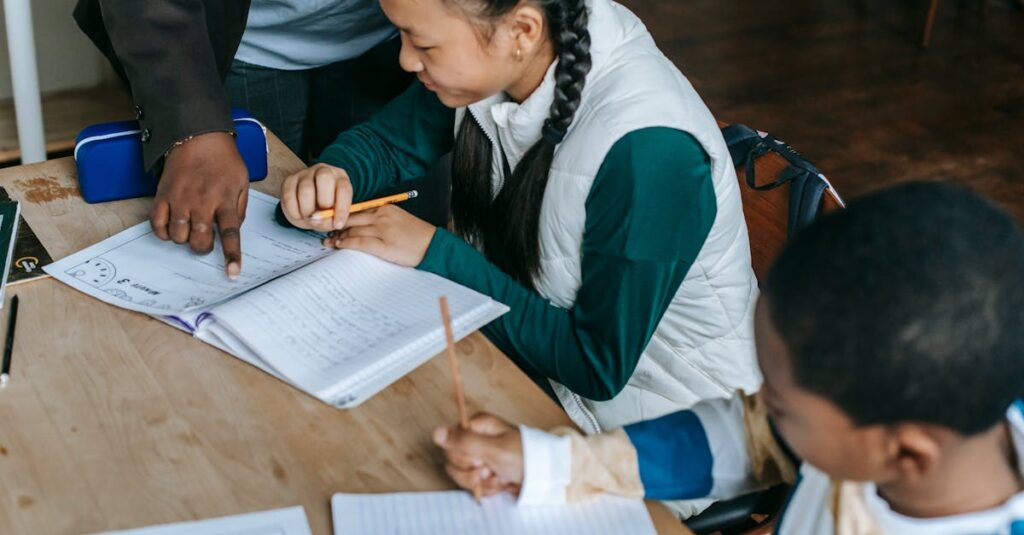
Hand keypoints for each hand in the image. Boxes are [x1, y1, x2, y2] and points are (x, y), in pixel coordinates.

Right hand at [153, 132, 248, 278]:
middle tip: (204, 240)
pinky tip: (172, 227)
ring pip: (178, 236)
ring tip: (189, 228)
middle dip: (203, 247)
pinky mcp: (162, 195)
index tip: (233, 273)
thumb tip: (233, 231)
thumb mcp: (242, 182)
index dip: (232, 255)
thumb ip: (239, 209)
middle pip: (200, 240)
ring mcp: (180, 199)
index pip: (230, 234)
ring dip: (184, 239)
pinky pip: (158, 224)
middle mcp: (202, 202)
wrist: (198, 136)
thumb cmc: (224, 160)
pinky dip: (164, 232)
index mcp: (225, 199)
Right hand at [280, 163, 352, 231]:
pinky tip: (298, 215)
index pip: (344, 189)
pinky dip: (293, 210)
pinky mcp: (289, 180)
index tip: (337, 225)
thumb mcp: (331, 217)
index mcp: (340, 178)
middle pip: (325, 178)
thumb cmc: (323, 210)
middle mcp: (324, 171)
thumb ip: (329, 220)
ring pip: (306, 189)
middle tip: (321, 216)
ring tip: (308, 218)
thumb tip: (319, 220)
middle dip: (324, 201)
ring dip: (307, 209)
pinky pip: (290, 195)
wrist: (305, 205)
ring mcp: (305, 173)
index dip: (342, 208)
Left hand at [327, 204, 435, 266]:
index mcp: (385, 208)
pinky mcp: (384, 245)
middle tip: (321, 229)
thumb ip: (381, 219)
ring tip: (327, 241)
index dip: (340, 214)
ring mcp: (382, 230)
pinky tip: (339, 246)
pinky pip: (359, 242)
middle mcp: (381, 216)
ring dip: (337, 236)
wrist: (433, 246)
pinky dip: (346, 243)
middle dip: (333, 223)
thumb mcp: (399, 220)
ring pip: (352, 230)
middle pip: (350, 218)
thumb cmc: (417, 236)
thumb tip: (362, 225)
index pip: (357, 210)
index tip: (329, 219)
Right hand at [433, 413, 523, 496]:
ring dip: (482, 482)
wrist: (544, 476)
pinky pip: (474, 485)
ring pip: (462, 475)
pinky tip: (501, 483)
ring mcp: (480, 457)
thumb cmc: (523, 456)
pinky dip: (488, 487)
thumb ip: (463, 442)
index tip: (479, 459)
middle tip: (491, 469)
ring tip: (499, 477)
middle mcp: (475, 439)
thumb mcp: (493, 448)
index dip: (462, 456)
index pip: (450, 443)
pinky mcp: (485, 473)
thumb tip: (436, 433)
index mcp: (476, 426)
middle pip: (453, 461)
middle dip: (473, 472)